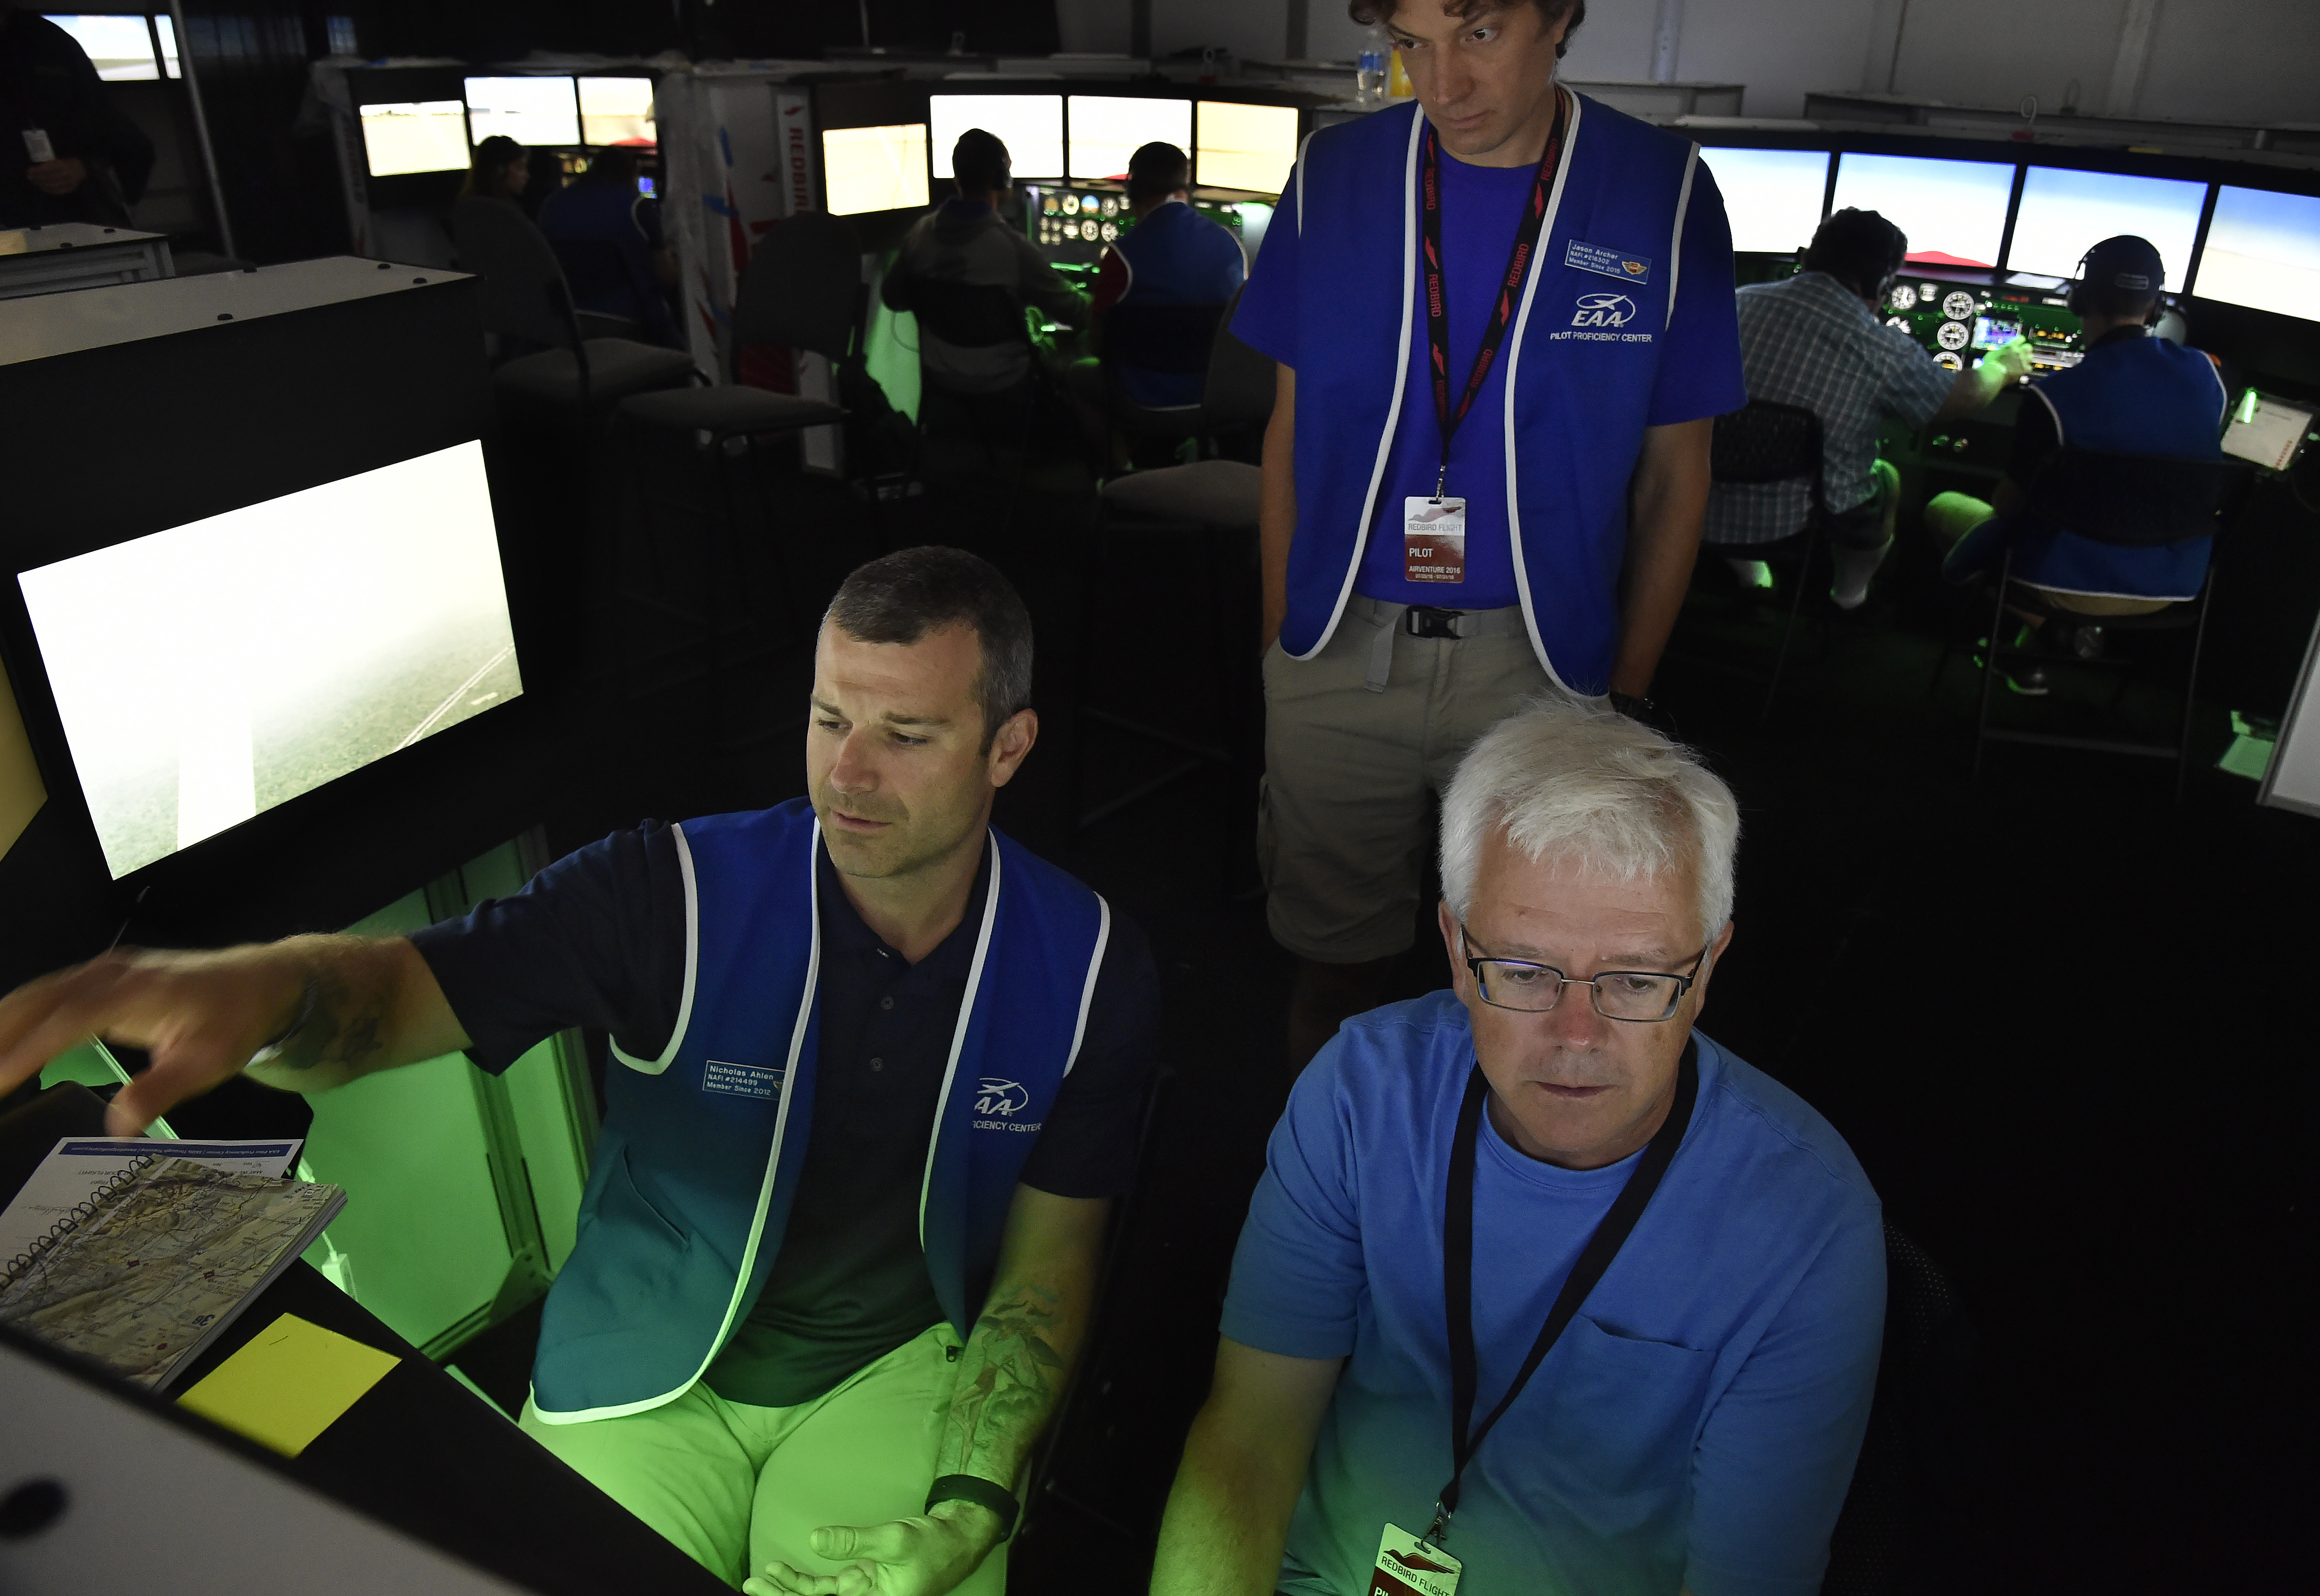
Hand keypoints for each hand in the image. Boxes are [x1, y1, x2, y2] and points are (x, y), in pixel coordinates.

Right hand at [0, 948, 304, 1134]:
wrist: (263, 981)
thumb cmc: (236, 1020)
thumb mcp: (208, 1063)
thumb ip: (160, 1091)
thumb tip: (117, 1128)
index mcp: (133, 992)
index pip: (65, 1022)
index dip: (27, 1050)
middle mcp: (110, 974)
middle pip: (38, 1001)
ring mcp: (105, 970)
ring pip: (37, 994)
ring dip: (2, 1024)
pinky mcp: (104, 976)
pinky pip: (49, 993)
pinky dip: (19, 1015)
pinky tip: (2, 1039)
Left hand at [26, 157, 86, 195]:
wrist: (81, 169)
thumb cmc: (66, 163)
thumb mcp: (57, 160)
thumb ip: (48, 165)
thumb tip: (34, 170)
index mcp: (62, 165)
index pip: (47, 170)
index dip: (37, 171)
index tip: (29, 171)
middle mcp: (66, 174)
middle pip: (48, 178)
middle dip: (37, 178)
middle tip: (29, 178)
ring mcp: (69, 182)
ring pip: (52, 185)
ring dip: (41, 184)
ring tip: (34, 182)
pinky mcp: (70, 188)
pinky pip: (58, 191)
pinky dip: (48, 190)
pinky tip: (42, 187)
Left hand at [743, 1501, 1003, 1595]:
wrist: (955, 1540)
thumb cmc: (931, 1544)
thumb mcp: (892, 1540)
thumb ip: (853, 1542)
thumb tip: (814, 1541)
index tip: (765, 1589)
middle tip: (752, 1584)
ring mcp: (860, 1594)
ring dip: (788, 1588)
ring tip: (760, 1577)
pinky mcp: (861, 1581)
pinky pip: (826, 1587)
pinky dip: (804, 1580)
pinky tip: (782, 1568)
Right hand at [1993, 337, 2033, 381]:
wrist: (1992, 375)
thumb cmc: (1990, 364)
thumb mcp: (1993, 353)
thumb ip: (2000, 351)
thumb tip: (2001, 351)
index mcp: (2011, 346)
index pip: (2021, 339)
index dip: (2020, 341)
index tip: (2019, 343)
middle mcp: (2018, 351)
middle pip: (2028, 347)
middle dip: (2025, 350)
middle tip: (2022, 353)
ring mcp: (2022, 360)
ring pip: (2031, 357)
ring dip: (2027, 359)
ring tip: (2022, 363)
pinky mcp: (2024, 369)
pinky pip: (2029, 368)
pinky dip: (2025, 369)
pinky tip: (2021, 371)